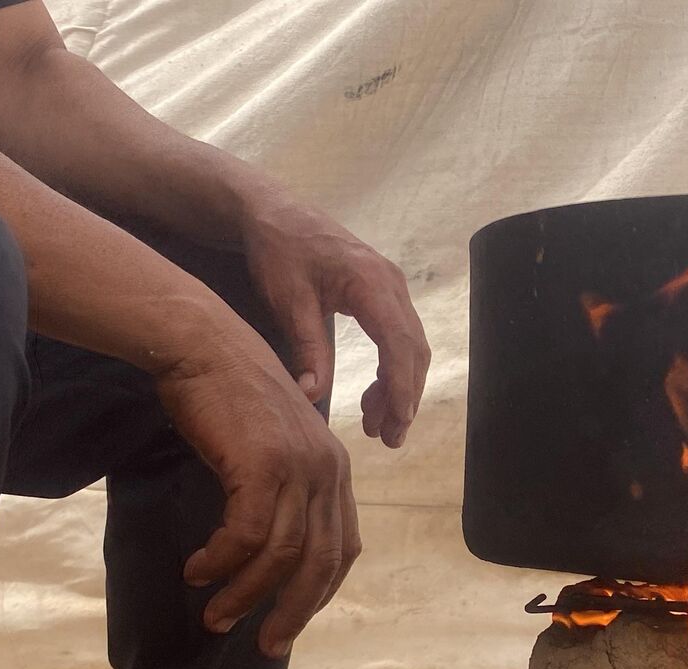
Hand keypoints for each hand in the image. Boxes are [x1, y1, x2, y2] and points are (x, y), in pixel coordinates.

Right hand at [152, 324, 361, 657]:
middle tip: (267, 647)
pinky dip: (222, 561)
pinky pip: (247, 535)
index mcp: (337, 469)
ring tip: (215, 614)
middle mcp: (328, 470)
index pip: (345, 549)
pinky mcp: (264, 463)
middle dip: (293, 613)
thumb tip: (268, 547)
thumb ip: (283, 490)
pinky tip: (198, 570)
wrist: (203, 345)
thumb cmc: (228, 397)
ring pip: (281, 556)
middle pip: (320, 563)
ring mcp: (299, 466)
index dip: (320, 593)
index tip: (292, 621)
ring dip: (246, 595)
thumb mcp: (271, 446)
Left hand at [239, 193, 430, 447]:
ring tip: (378, 426)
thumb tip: (313, 395)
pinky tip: (373, 395)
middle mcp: (391, 284)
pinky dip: (391, 369)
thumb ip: (307, 347)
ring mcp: (391, 287)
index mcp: (371, 283)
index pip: (398, 344)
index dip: (401, 387)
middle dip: (405, 397)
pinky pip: (399, 336)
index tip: (397, 422)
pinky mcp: (383, 293)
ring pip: (410, 346)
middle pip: (413, 350)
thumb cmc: (279, 250)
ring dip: (399, 387)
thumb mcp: (288, 300)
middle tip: (389, 438)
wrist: (274, 212)